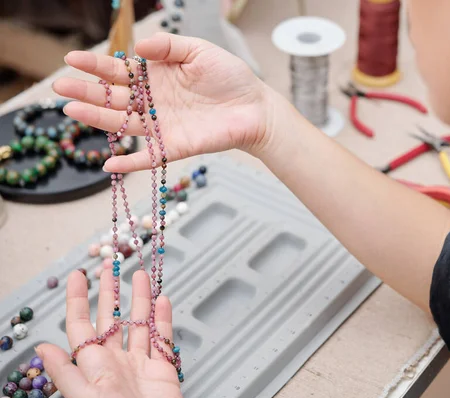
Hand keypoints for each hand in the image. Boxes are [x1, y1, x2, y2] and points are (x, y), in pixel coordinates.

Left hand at [36, 271, 182, 397]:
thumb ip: (67, 374)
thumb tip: (42, 349)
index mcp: (94, 367)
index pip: (82, 326)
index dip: (78, 300)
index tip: (78, 276)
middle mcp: (116, 362)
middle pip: (111, 319)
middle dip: (110, 292)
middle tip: (109, 267)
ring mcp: (140, 364)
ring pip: (139, 323)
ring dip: (140, 299)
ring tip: (141, 276)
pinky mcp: (163, 369)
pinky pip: (163, 339)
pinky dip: (163, 319)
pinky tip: (162, 302)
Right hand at [53, 32, 281, 172]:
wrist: (255, 107)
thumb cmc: (230, 77)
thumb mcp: (199, 51)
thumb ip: (169, 47)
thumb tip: (138, 47)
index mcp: (157, 76)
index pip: (121, 72)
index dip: (97, 66)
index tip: (71, 60)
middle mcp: (154, 102)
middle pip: (115, 98)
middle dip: (87, 93)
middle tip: (60, 89)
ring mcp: (163, 125)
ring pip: (125, 124)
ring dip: (98, 120)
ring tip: (71, 111)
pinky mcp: (176, 147)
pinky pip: (150, 157)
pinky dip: (131, 163)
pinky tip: (109, 164)